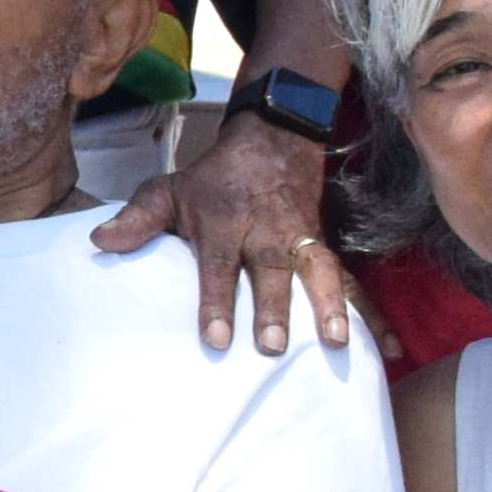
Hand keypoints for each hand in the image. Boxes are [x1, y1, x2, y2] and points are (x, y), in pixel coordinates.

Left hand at [92, 110, 356, 358]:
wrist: (273, 141)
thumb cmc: (213, 180)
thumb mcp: (169, 190)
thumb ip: (137, 219)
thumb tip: (100, 242)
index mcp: (225, 222)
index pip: (217, 265)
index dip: (215, 300)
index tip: (214, 338)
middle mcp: (268, 231)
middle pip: (272, 269)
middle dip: (274, 306)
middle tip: (270, 345)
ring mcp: (304, 239)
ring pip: (320, 271)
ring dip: (331, 306)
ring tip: (338, 344)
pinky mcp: (327, 249)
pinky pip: (355, 283)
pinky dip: (375, 316)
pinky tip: (391, 350)